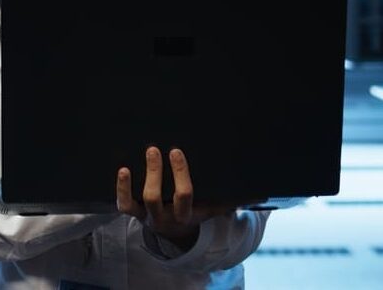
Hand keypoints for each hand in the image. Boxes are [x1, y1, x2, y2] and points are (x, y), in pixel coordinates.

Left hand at [115, 147, 235, 248]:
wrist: (179, 233)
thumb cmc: (199, 210)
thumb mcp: (216, 208)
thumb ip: (234, 200)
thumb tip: (260, 193)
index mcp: (187, 214)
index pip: (184, 196)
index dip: (179, 175)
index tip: (176, 152)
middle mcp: (166, 217)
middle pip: (155, 198)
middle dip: (155, 173)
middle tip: (154, 150)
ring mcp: (149, 216)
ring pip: (139, 201)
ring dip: (137, 179)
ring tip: (142, 156)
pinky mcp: (136, 213)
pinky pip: (124, 205)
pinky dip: (121, 189)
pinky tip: (122, 170)